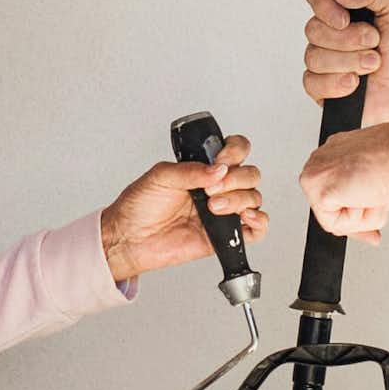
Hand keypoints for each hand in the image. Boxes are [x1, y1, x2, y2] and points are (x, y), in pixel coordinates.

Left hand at [101, 136, 268, 285]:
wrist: (129, 239)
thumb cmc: (139, 207)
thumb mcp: (160, 177)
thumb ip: (190, 171)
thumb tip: (219, 169)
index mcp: (204, 168)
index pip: (236, 150)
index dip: (235, 152)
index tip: (220, 161)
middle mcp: (217, 187)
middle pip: (250, 174)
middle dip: (236, 179)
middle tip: (211, 189)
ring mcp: (223, 211)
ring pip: (253, 198)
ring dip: (239, 200)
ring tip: (214, 207)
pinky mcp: (225, 236)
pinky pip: (256, 229)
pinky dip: (259, 222)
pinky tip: (246, 219)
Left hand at [300, 110, 388, 240]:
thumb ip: (375, 202)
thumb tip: (376, 236)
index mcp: (341, 150)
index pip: (336, 195)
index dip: (358, 212)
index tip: (377, 218)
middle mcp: (325, 156)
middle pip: (333, 209)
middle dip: (360, 216)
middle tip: (385, 200)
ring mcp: (319, 170)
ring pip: (334, 219)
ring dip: (363, 217)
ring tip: (385, 194)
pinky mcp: (321, 185)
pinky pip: (335, 226)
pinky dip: (360, 221)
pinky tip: (378, 197)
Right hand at [301, 0, 388, 126]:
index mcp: (343, 6)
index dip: (323, 4)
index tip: (345, 19)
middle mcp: (330, 31)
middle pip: (313, 28)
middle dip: (349, 39)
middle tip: (374, 42)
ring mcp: (324, 59)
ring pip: (313, 57)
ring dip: (350, 62)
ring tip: (373, 63)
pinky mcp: (322, 86)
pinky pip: (312, 83)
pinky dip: (338, 83)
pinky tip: (356, 83)